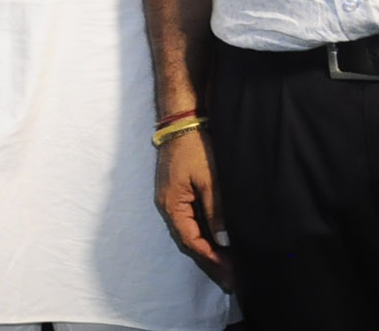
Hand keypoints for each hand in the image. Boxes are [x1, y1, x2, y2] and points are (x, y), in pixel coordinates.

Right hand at [155, 130, 234, 289]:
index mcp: (171, 204)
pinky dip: (205, 234)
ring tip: (228, 264)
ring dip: (208, 248)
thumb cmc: (195, 148)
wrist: (182, 121)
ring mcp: (172, 198)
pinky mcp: (178, 191)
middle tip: (231, 280)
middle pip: (189, 240)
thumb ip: (216, 212)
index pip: (191, 241)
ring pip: (190, 231)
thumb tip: (224, 241)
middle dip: (210, 260)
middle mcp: (167, 204)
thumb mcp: (209, 181)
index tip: (231, 274)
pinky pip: (191, 220)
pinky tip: (218, 240)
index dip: (211, 259)